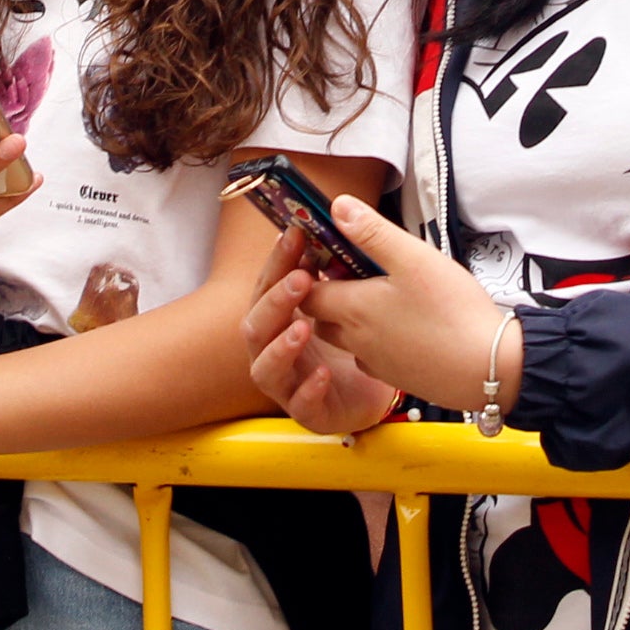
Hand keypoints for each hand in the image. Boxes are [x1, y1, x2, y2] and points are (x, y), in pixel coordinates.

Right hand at [242, 232, 403, 435]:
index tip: (294, 234)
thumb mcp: (344, 301)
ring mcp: (287, 384)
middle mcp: (273, 350)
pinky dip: (308, 389)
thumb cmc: (350, 343)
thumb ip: (333, 270)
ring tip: (303, 328)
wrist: (373, 392)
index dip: (277, 261)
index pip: (267, 286)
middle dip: (276, 301)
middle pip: (256, 326)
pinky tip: (323, 375)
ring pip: (266, 368)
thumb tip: (340, 216)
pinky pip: (300, 405)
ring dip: (281, 346)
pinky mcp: (309, 413)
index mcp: (278, 319)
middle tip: (301, 279)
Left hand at [294, 194, 516, 415]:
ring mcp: (377, 362)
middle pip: (320, 318)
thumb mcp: (414, 258)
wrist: (489, 369)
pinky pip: (370, 358)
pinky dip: (371, 342)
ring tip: (372, 295)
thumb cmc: (453, 311)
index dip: (306, 273)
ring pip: (344, 339)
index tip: (319, 253)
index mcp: (354, 309)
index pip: (307, 292)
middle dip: (324, 295)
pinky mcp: (398, 376)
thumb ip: (373, 232)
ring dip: (347, 319)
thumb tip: (338, 207)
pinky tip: (396, 326)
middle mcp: (357, 340)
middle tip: (346, 269)